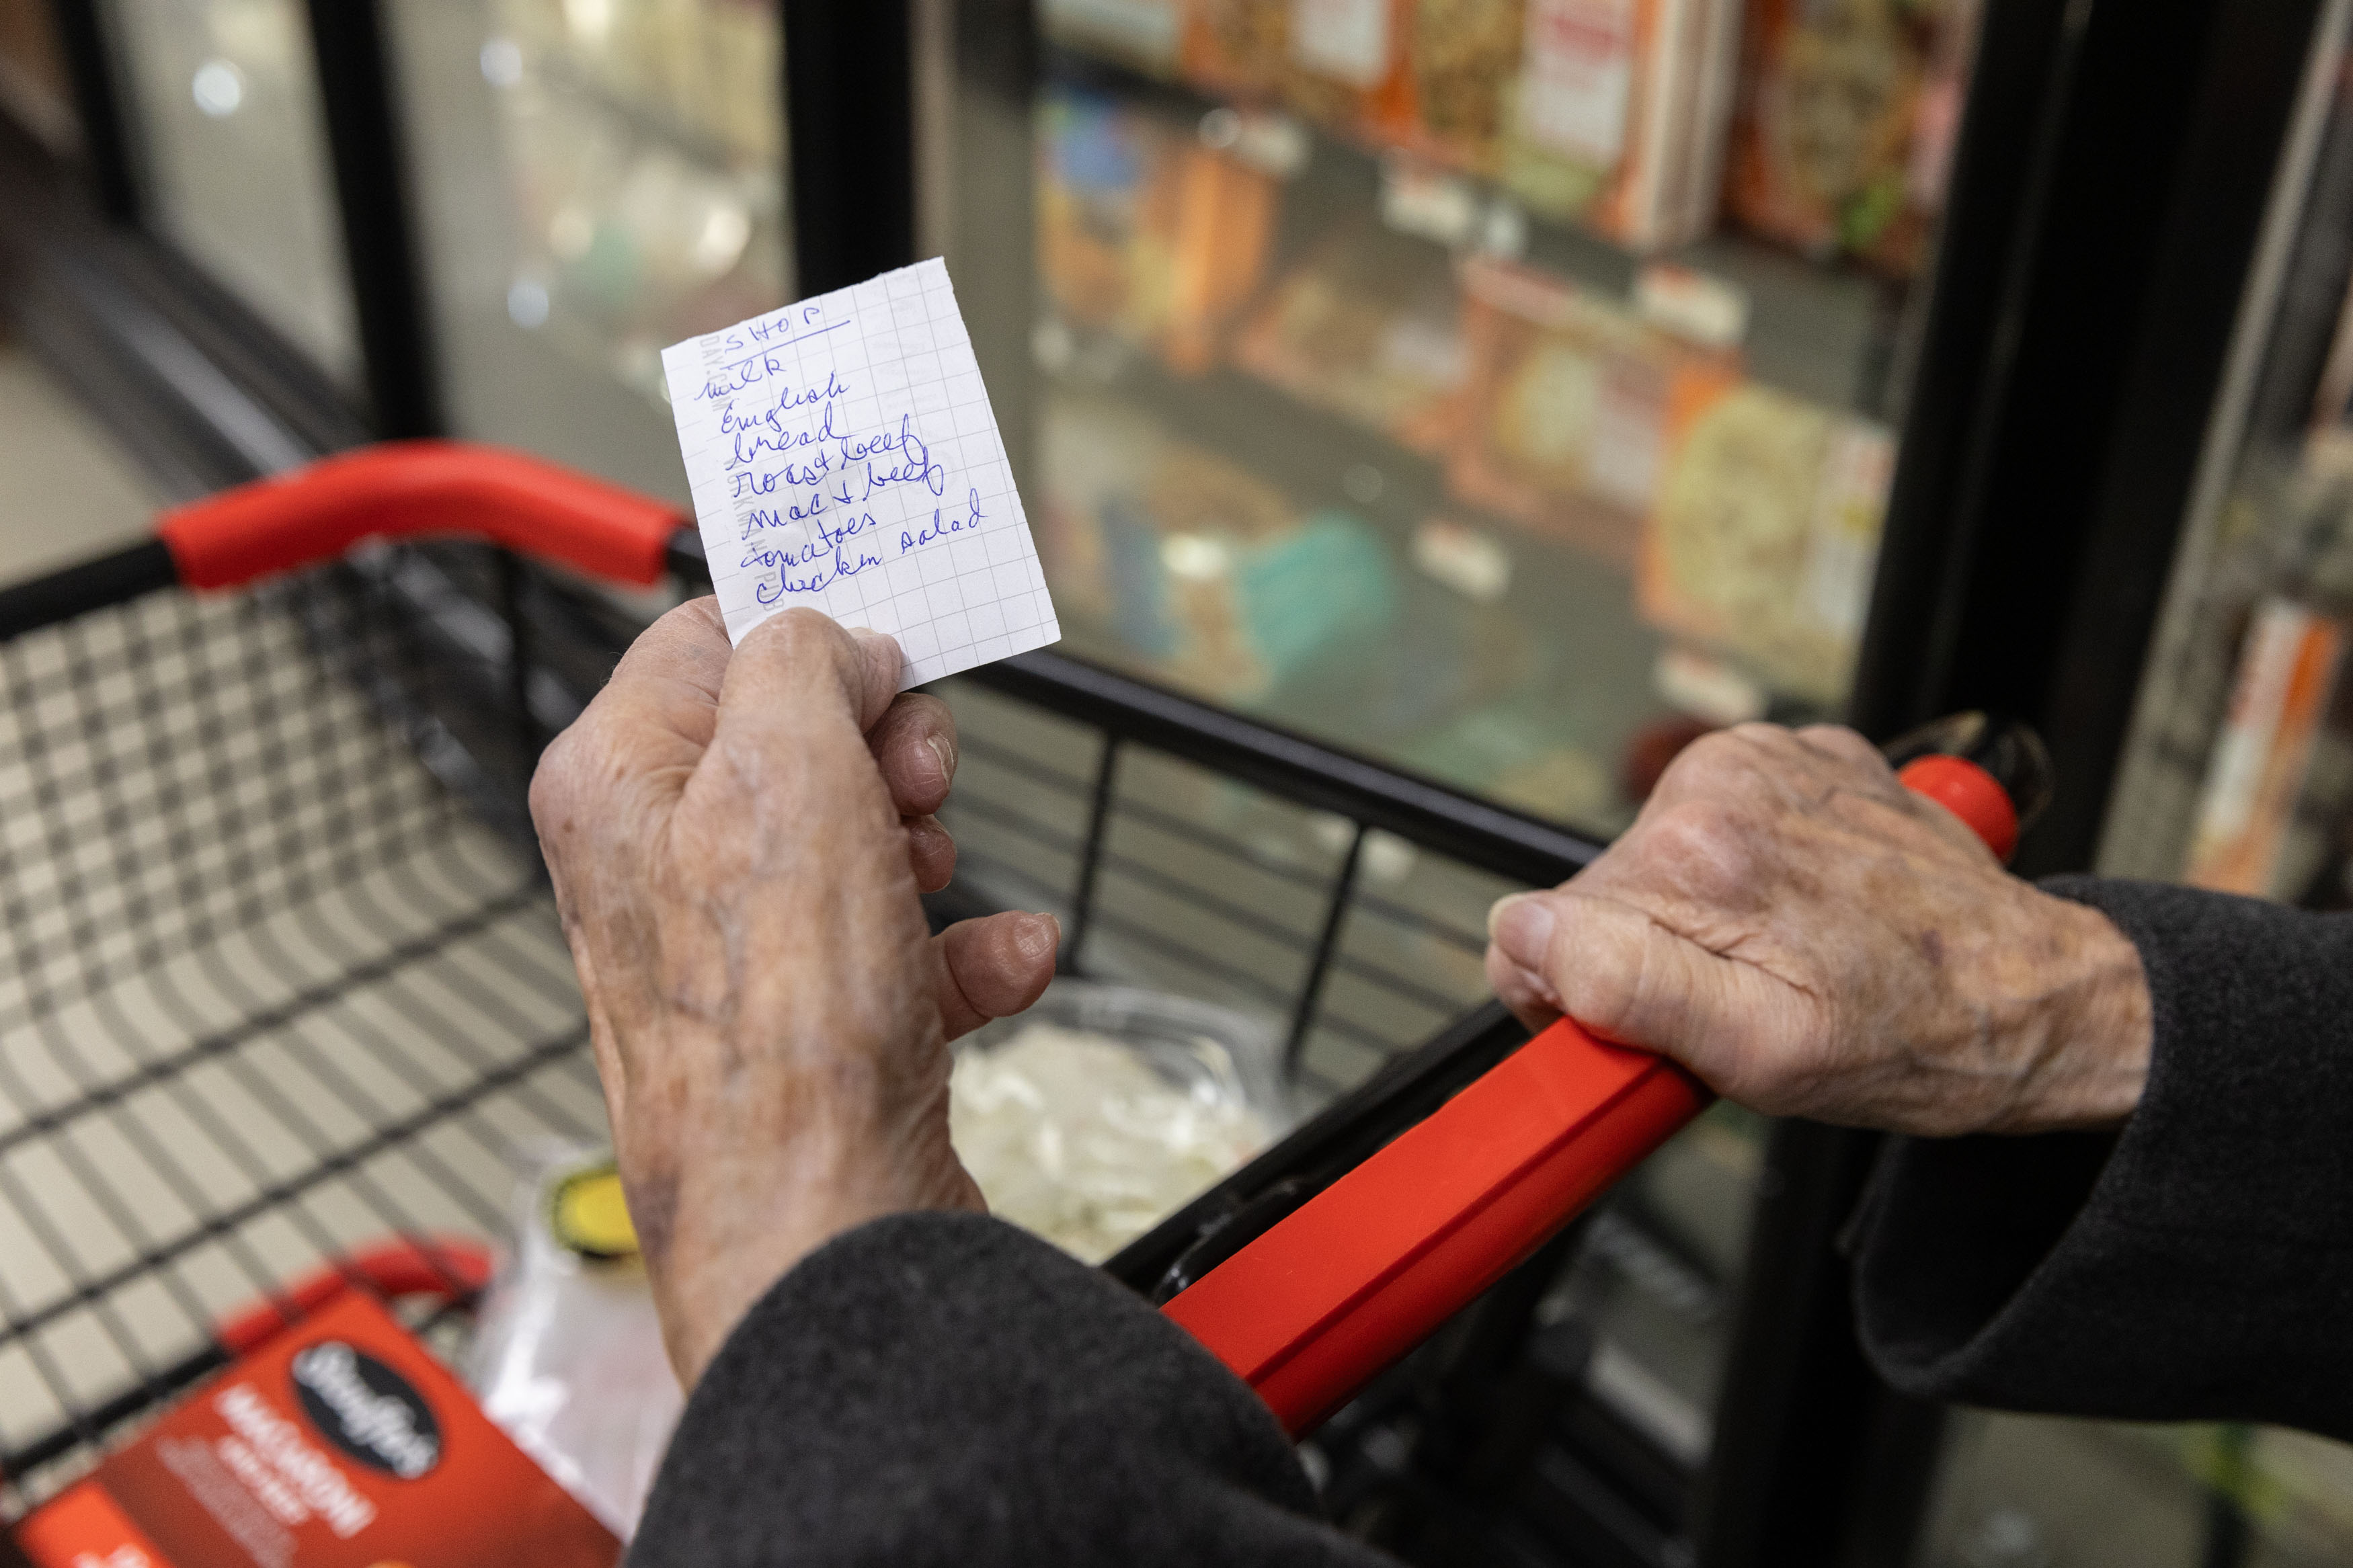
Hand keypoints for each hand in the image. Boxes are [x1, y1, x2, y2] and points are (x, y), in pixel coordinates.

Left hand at [529, 601, 1058, 1385]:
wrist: (821, 1221)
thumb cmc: (779, 1023)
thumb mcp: (790, 768)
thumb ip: (802, 663)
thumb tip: (829, 644)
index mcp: (616, 782)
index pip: (705, 641)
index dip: (808, 636)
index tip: (889, 646)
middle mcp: (657, 867)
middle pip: (795, 743)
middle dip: (886, 752)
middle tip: (915, 782)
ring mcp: (735, 956)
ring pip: (857, 844)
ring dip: (931, 850)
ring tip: (937, 882)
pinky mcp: (808, 1032)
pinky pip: (900, 951)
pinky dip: (964, 949)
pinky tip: (1006, 963)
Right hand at [1485, 724, 2151, 1136]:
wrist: (2034, 996)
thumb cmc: (1915, 1039)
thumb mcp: (1759, 1055)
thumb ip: (1626, 988)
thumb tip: (1527, 934)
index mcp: (1697, 853)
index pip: (1539, 931)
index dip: (1578, 1002)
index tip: (1650, 1034)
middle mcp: (1721, 784)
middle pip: (1599, 896)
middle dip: (1645, 961)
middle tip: (1738, 1005)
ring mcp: (1765, 760)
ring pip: (1651, 862)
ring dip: (1695, 921)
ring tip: (1783, 959)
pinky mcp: (1799, 756)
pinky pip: (1712, 823)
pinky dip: (1743, 874)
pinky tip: (1804, 913)